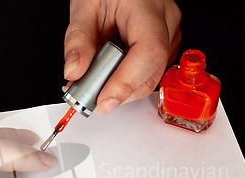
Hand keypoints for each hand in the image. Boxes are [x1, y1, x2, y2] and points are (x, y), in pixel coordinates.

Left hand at [64, 0, 181, 113]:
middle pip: (149, 74)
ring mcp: (169, 37)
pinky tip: (108, 73)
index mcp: (149, 10)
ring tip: (94, 78)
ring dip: (119, 87)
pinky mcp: (164, 48)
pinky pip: (147, 74)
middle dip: (117, 91)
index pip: (148, 54)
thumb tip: (74, 72)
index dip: (125, 83)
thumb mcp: (85, 6)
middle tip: (86, 93)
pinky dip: (124, 80)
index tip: (103, 101)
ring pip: (149, 79)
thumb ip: (78, 40)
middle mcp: (167, 24)